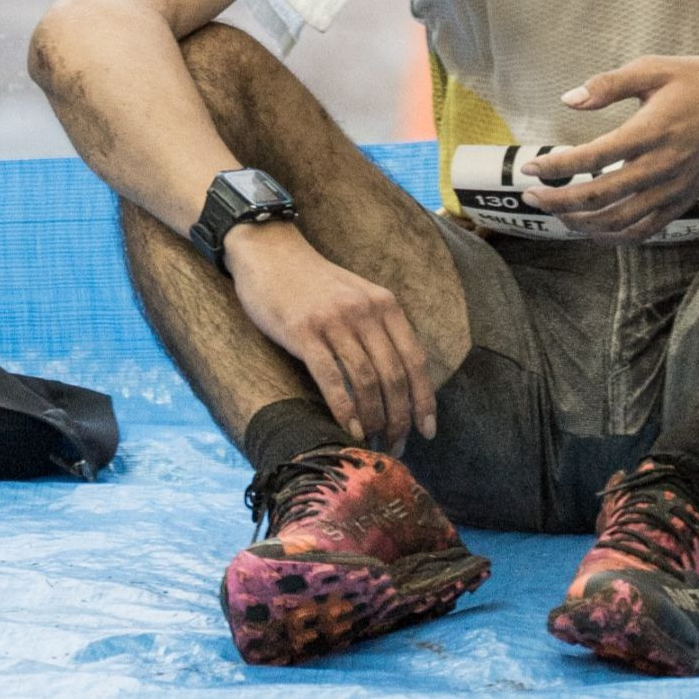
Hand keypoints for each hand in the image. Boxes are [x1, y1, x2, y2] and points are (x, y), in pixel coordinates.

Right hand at [224, 223, 435, 451]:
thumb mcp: (358, 297)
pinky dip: (345, 408)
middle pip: (395, 376)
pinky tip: (349, 429)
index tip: (428, 430)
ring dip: (374, 419)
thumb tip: (396, 381)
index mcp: (386, 305)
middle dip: (400, 418)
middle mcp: (367, 312)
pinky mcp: (304, 332)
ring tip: (372, 443)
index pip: (415, 360)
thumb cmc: (313, 283)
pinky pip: (332, 377)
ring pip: (367, 380)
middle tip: (395, 447)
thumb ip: (378, 329)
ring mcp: (335, 321)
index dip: (424, 399)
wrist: (270, 252)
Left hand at [520, 55, 698, 242]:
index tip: (530, 168)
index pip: (590, 158)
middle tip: (531, 198)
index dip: (555, 167)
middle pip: (598, 197)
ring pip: (619, 221)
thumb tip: (569, 100)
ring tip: (558, 215)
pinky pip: (646, 229)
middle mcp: (659, 167)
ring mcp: (673, 189)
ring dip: (582, 223)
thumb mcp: (655, 69)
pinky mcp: (684, 200)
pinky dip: (616, 236)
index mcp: (648, 132)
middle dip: (558, 201)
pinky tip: (596, 230)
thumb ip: (609, 84)